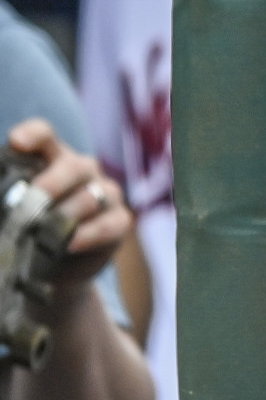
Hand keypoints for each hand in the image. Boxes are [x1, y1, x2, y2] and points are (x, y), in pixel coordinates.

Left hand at [8, 120, 128, 290]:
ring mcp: (105, 193)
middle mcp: (82, 170)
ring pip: (90, 196)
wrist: (56, 264)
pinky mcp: (119, 220)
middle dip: (51, 184)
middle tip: (31, 201)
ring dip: (64, 216)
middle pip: (73, 166)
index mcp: (51, 159)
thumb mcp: (14, 210)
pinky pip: (108, 223)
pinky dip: (88, 234)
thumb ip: (7, 196)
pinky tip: (70, 243)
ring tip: (42, 235)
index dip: (33, 135)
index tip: (17, 142)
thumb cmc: (30, 227)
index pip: (45, 136)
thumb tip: (1, 200)